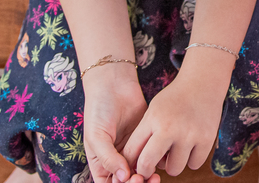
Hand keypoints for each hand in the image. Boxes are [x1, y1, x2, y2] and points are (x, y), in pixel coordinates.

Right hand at [82, 65, 153, 182]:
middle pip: (127, 182)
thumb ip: (108, 158)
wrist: (114, 84)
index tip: (133, 179)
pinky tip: (162, 158)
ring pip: (141, 172)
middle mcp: (116, 161)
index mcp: (101, 164)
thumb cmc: (99, 109)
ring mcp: (131, 151)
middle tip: (148, 178)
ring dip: (149, 176)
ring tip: (156, 173)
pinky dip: (156, 161)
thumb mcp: (97, 135)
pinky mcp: (145, 141)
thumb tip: (123, 176)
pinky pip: (152, 156)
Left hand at [124, 68, 225, 178]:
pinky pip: (194, 164)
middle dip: (146, 171)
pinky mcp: (207, 139)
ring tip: (176, 151)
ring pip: (174, 169)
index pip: (132, 151)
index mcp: (152, 119)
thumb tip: (134, 164)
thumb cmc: (174, 100)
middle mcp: (169, 128)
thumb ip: (143, 135)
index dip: (130, 162)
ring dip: (173, 164)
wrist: (203, 82)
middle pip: (147, 164)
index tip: (135, 165)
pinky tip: (191, 146)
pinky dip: (192, 159)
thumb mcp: (153, 111)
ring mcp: (189, 134)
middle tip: (151, 168)